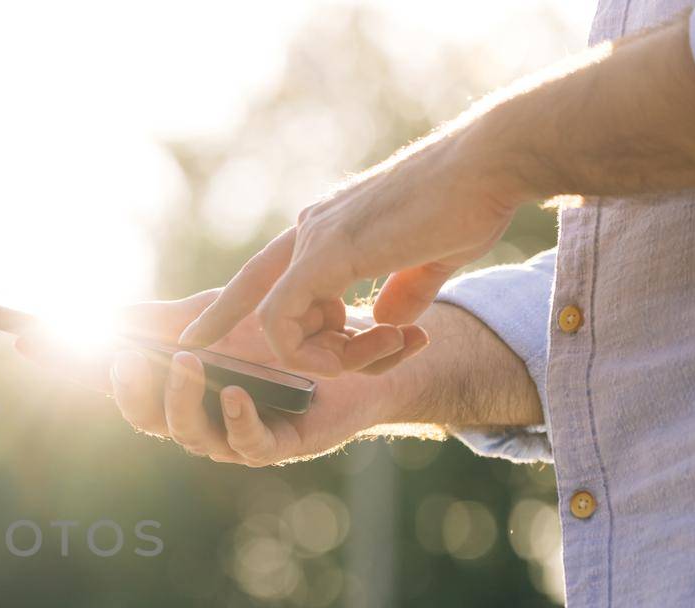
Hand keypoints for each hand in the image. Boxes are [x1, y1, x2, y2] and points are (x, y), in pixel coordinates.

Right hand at [16, 291, 426, 465]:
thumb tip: (90, 316)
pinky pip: (246, 445)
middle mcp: (196, 415)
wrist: (361, 348)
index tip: (28, 340)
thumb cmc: (284, 331)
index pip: (110, 381)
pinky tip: (231, 393)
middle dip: (128, 391)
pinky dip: (234, 419)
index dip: (69, 366)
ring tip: (188, 363)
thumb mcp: (212, 313)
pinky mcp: (278, 445)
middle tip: (125, 359)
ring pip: (188, 434)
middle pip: (143, 416)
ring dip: (181, 401)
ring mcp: (233, 433)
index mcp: (172, 386)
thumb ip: (154, 319)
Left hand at [182, 128, 524, 372]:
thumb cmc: (474, 201)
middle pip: (258, 299)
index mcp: (330, 228)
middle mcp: (311, 229)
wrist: (495, 162)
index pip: (264, 274)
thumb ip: (406, 290)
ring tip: (383, 350)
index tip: (199, 338)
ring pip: (274, 322)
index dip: (229, 307)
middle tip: (344, 356)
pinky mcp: (326, 253)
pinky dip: (308, 351)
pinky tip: (356, 354)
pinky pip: (281, 320)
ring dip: (322, 357)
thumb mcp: (432, 258)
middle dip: (271, 346)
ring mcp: (314, 238)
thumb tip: (387, 320)